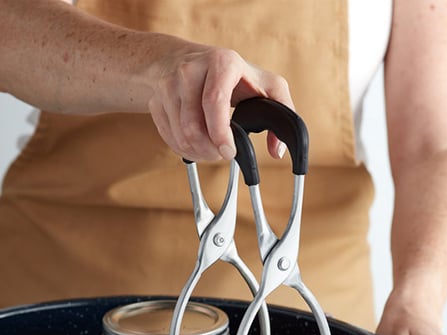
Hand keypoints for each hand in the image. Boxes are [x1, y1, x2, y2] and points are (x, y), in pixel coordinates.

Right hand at [147, 40, 292, 161]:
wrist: (185, 60)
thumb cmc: (231, 76)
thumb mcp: (265, 84)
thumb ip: (283, 112)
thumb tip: (278, 151)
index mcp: (221, 63)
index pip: (214, 102)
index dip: (220, 133)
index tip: (230, 153)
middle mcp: (190, 70)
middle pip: (194, 126)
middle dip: (211, 150)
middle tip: (224, 154)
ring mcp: (168, 85)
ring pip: (181, 136)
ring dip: (199, 153)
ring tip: (212, 151)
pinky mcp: (156, 100)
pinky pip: (169, 138)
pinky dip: (185, 150)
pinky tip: (197, 146)